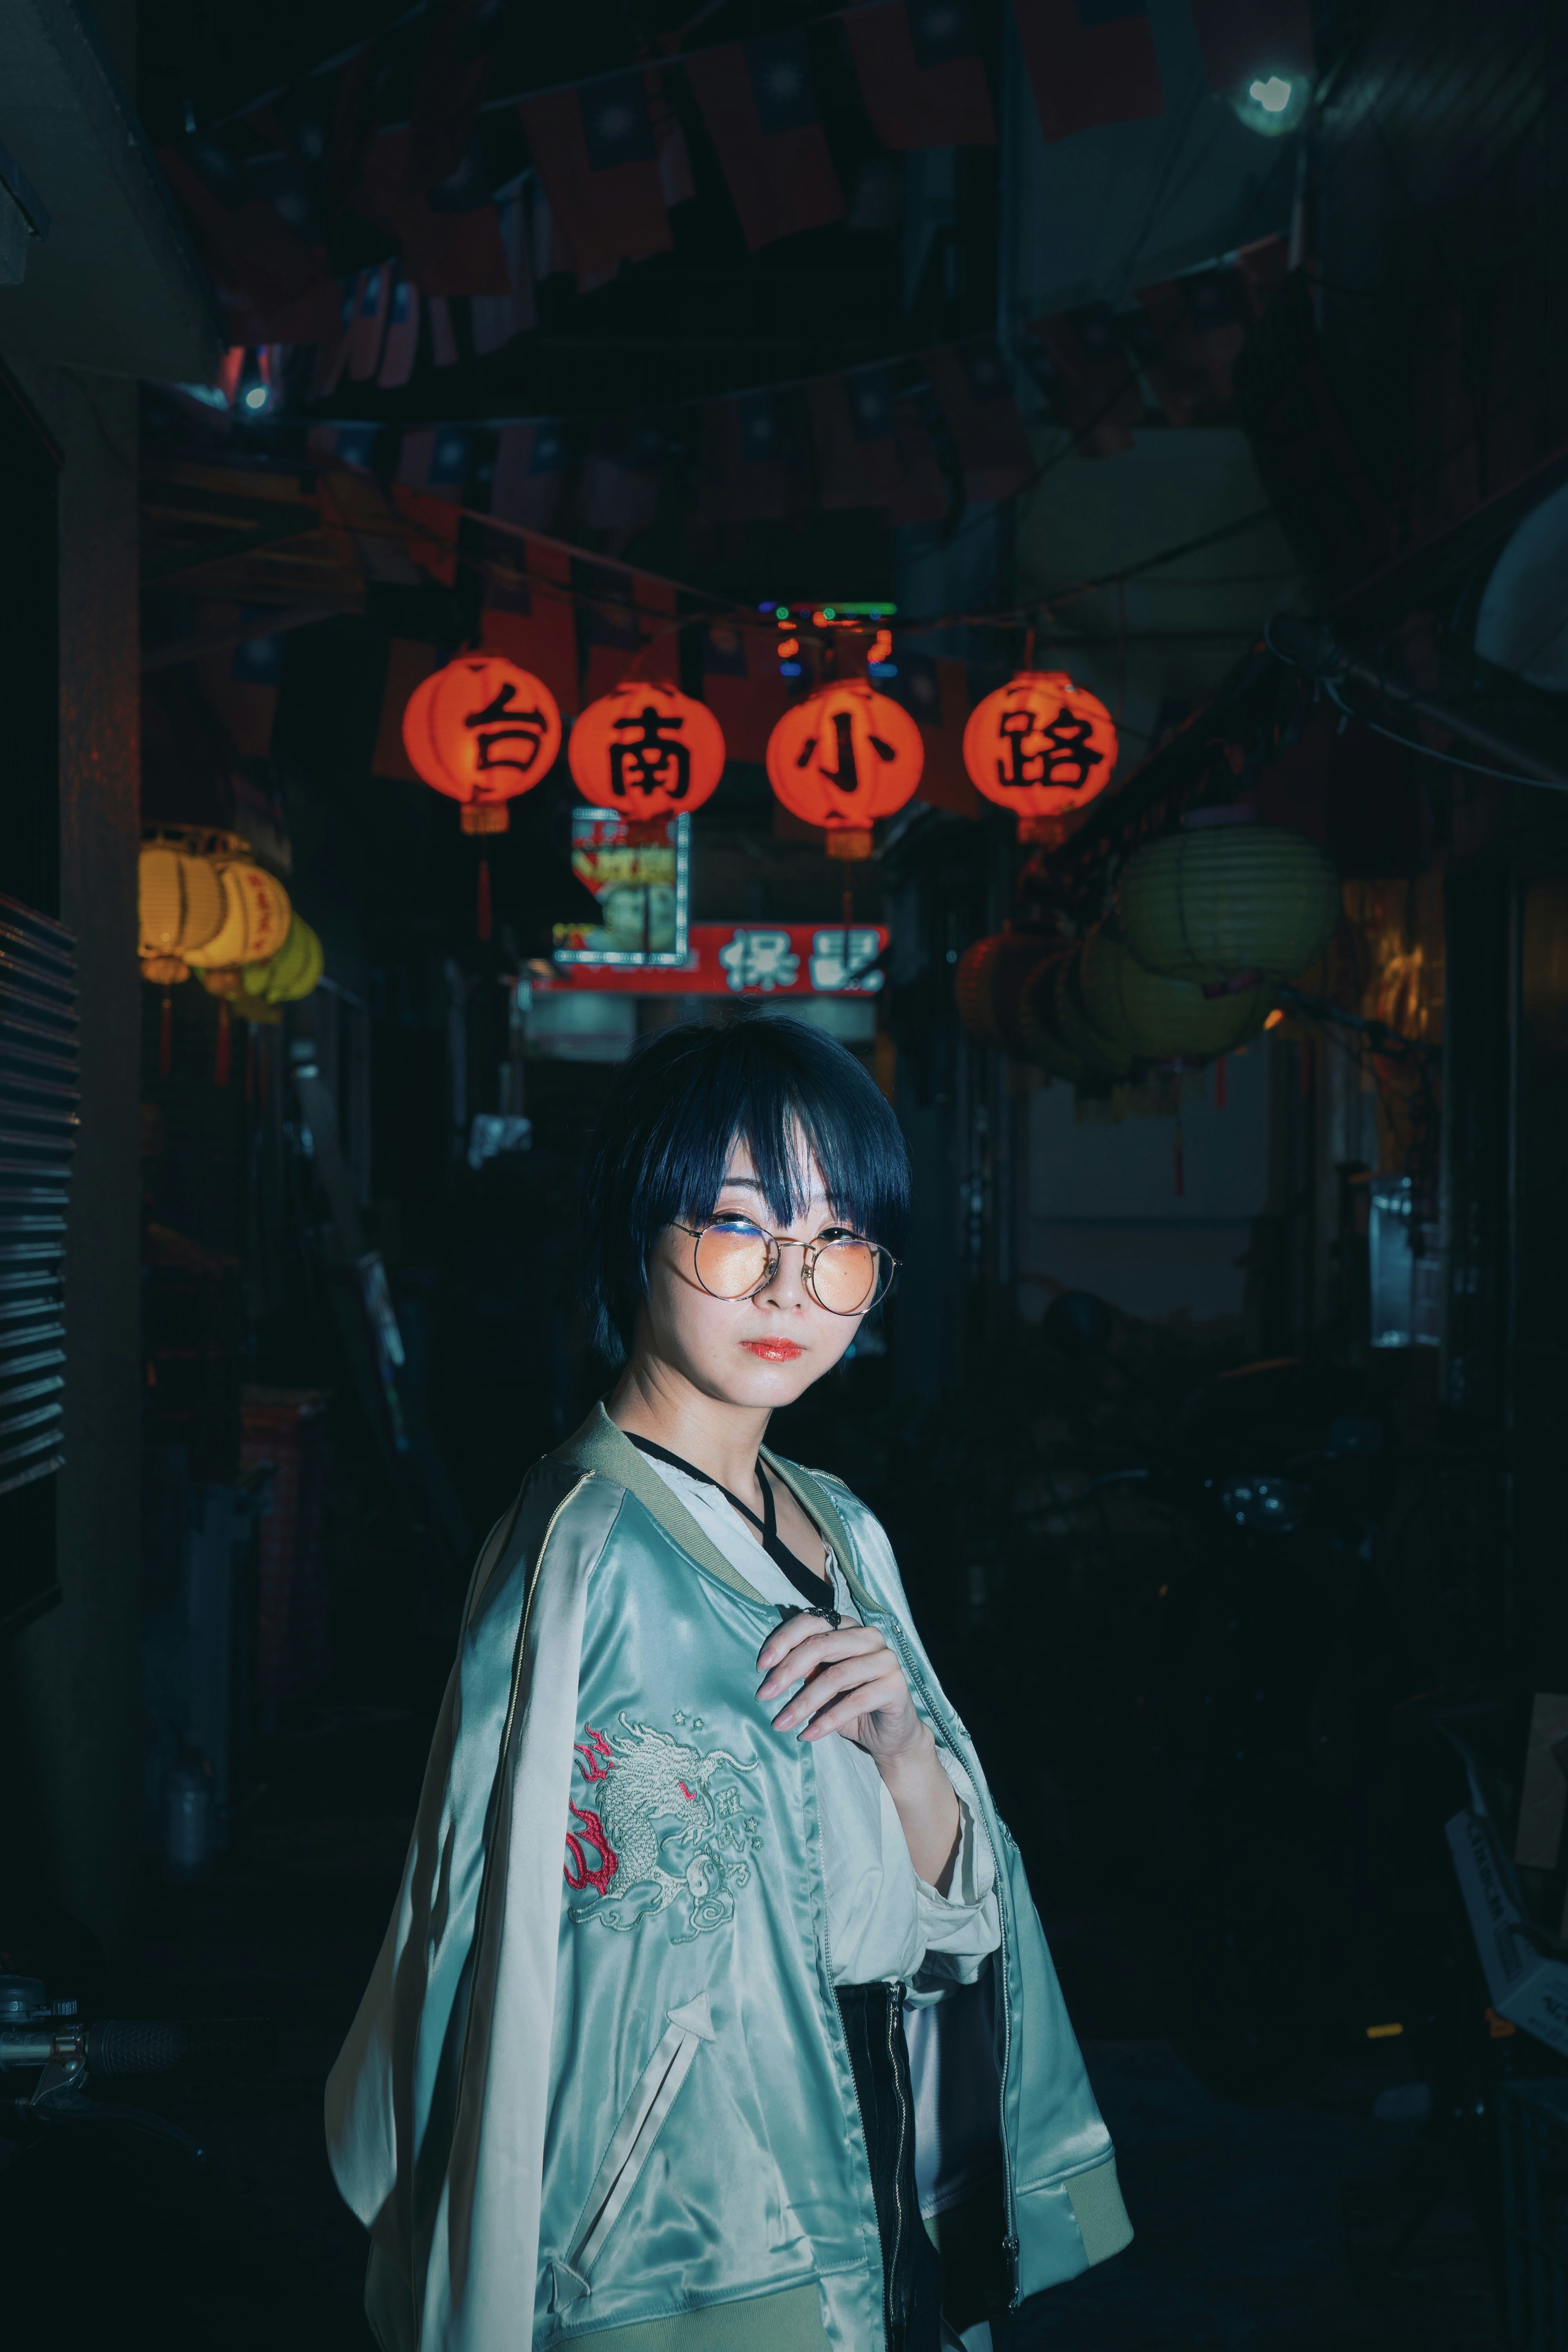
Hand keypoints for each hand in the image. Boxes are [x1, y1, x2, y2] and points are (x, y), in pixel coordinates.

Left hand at [756, 1614, 928, 1761]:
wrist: (889, 1734)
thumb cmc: (849, 1704)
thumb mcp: (821, 1683)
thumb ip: (803, 1668)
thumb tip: (768, 1670)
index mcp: (848, 1627)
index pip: (811, 1622)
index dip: (783, 1640)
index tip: (761, 1666)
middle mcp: (869, 1636)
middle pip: (821, 1644)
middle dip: (787, 1671)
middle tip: (763, 1695)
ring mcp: (886, 1659)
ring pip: (836, 1676)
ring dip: (803, 1703)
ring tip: (780, 1723)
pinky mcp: (896, 1686)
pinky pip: (856, 1701)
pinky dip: (827, 1720)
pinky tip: (807, 1735)